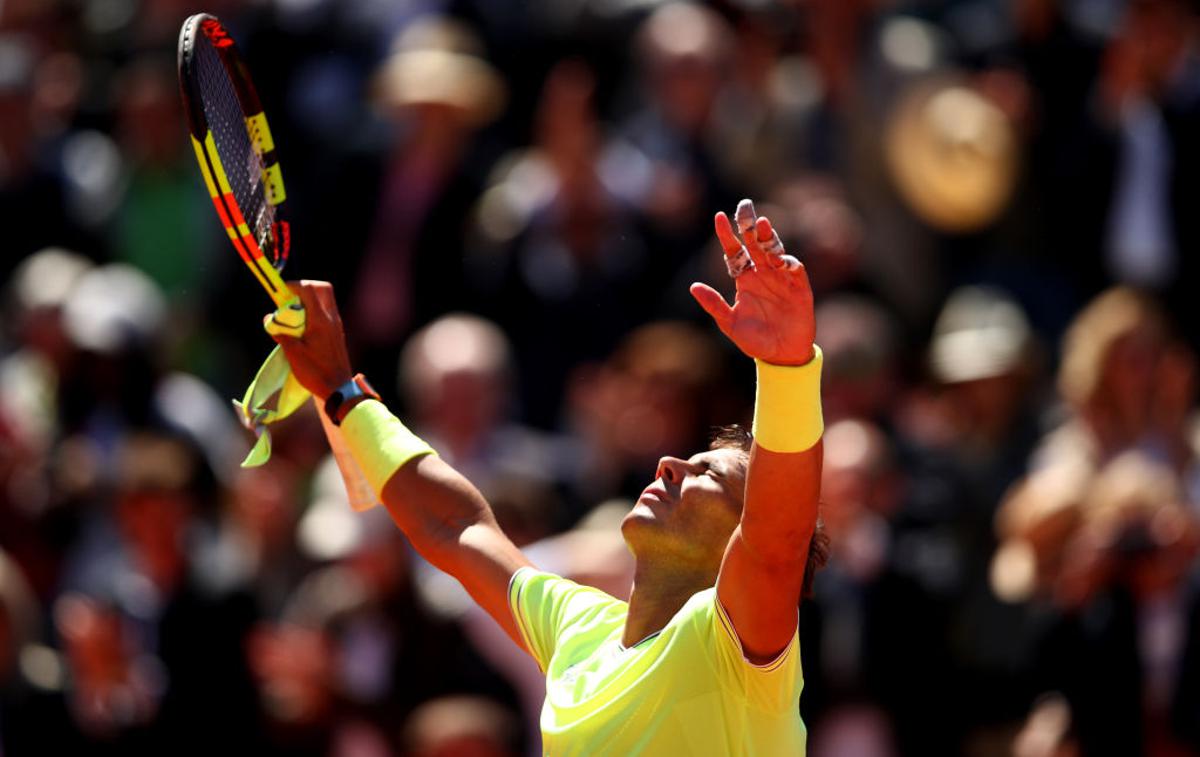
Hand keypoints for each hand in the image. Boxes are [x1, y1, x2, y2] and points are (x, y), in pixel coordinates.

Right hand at [267, 280, 353, 399]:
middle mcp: (332, 318)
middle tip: (290, 299)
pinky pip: (326, 312)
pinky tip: (302, 326)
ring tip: (293, 314)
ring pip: (326, 300)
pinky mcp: (337, 332)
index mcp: (321, 320)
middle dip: (305, 287)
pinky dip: (314, 311)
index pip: (310, 290)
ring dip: (309, 299)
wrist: (338, 388)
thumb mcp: (293, 353)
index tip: (281, 293)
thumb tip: (268, 318)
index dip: (294, 285)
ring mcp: (336, 325)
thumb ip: (281, 333)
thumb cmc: (315, 372)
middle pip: (323, 289)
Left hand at [690, 200, 815, 364]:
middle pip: (754, 242)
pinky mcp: (799, 286)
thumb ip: (714, 305)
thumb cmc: (755, 341)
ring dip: (768, 236)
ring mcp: (781, 278)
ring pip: (773, 249)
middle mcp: (762, 273)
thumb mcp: (730, 324)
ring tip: (761, 223)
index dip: (727, 234)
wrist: (782, 356)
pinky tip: (779, 258)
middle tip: (744, 205)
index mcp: (744, 279)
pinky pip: (793, 268)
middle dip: (749, 224)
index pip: (733, 251)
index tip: (719, 217)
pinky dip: (787, 261)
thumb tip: (693, 286)